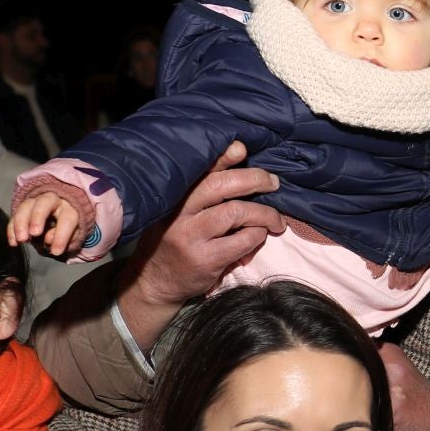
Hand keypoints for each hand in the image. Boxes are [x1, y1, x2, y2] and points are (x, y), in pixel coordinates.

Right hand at [10, 190, 84, 256]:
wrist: (60, 216)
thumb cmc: (68, 228)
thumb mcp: (73, 234)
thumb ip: (65, 237)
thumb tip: (48, 238)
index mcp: (70, 207)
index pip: (67, 219)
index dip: (61, 236)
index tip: (56, 252)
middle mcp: (53, 200)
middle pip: (44, 203)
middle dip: (38, 217)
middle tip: (34, 234)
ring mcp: (36, 201)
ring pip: (26, 206)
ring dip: (21, 223)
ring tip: (21, 240)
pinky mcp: (23, 207)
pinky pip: (15, 214)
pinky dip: (12, 228)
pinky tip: (13, 242)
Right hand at [115, 141, 285, 351]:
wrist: (154, 282)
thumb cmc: (174, 240)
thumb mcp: (179, 212)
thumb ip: (203, 192)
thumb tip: (239, 157)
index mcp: (174, 197)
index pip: (200, 171)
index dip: (222, 157)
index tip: (241, 148)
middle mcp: (179, 213)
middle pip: (220, 186)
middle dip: (254, 179)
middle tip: (273, 183)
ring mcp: (190, 236)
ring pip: (236, 212)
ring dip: (264, 213)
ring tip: (276, 220)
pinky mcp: (205, 259)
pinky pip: (243, 240)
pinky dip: (258, 235)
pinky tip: (260, 237)